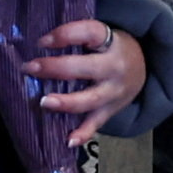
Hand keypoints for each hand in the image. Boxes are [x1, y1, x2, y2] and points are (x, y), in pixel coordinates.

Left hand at [33, 17, 147, 149]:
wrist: (143, 68)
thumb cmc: (111, 48)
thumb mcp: (102, 36)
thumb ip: (78, 38)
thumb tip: (38, 45)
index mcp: (111, 42)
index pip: (89, 32)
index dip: (65, 35)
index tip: (42, 42)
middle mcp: (115, 67)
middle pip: (85, 68)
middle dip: (55, 68)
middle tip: (30, 68)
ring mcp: (114, 91)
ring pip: (90, 99)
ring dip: (66, 102)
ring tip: (44, 102)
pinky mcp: (111, 110)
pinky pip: (96, 123)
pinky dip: (83, 133)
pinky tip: (68, 140)